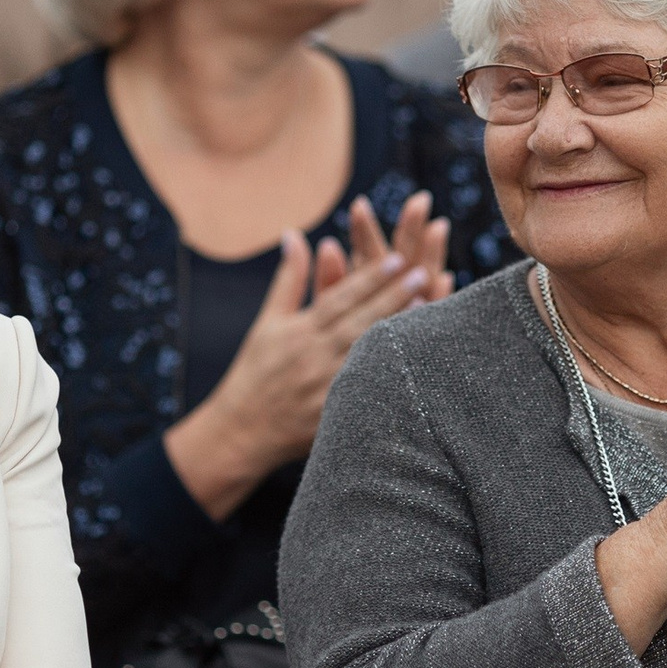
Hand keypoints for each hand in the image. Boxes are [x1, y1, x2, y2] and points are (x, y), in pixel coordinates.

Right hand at [167, 192, 448, 515]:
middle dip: (392, 297)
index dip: (368, 279)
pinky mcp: (335, 416)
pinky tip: (414, 360)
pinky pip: (368, 392)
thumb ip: (288, 278)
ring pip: (367, 355)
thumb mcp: (267, 322)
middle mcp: (312, 358)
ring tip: (427, 308)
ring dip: (397, 332)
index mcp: (297, 332)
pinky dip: (391, 374)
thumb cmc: (254, 373)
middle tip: (423, 274)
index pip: (338, 300)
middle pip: (358, 323)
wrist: (239, 433)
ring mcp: (325, 388)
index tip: (397, 259)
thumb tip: (295, 233)